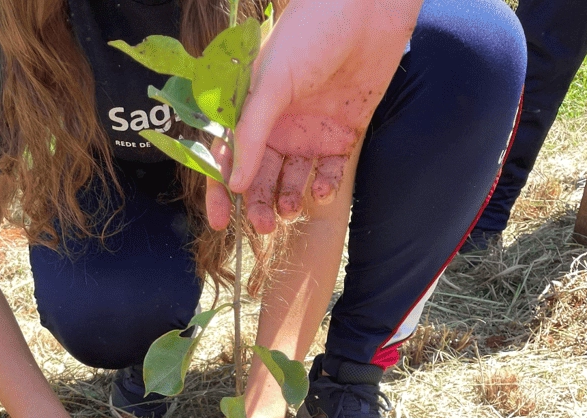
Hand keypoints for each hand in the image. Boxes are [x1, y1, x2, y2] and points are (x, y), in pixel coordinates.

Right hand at [209, 0, 419, 233]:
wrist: (366, 15)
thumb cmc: (312, 35)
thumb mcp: (273, 82)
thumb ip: (253, 131)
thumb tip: (232, 182)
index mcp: (250, 106)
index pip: (227, 154)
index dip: (220, 189)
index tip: (220, 222)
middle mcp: (278, 123)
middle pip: (260, 176)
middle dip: (257, 203)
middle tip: (261, 227)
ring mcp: (310, 131)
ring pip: (293, 180)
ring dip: (287, 200)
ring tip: (288, 210)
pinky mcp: (343, 134)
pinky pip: (330, 172)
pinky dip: (324, 187)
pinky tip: (320, 193)